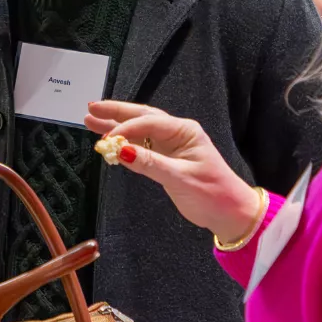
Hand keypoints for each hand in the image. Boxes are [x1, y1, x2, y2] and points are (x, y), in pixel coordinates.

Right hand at [85, 102, 261, 243]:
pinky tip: (108, 139)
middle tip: (90, 108)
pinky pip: (140, 145)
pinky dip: (123, 142)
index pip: (150, 122)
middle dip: (115, 112)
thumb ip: (150, 163)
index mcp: (184, 131)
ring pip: (138, 129)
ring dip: (115, 124)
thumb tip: (121, 150)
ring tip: (90, 119)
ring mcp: (170, 145)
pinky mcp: (165, 158)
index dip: (126, 128)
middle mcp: (176, 133)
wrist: (231, 213)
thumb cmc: (212, 194)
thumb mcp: (181, 178)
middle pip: (141, 116)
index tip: (107, 138)